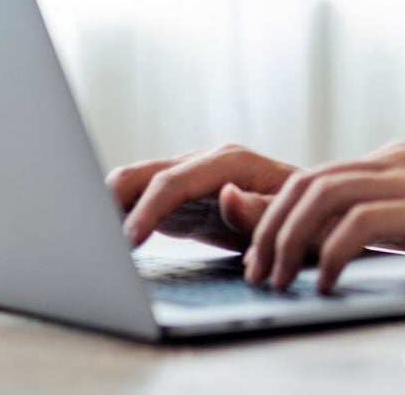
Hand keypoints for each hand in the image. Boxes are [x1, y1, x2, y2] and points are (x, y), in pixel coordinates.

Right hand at [109, 143, 299, 249]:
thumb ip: (260, 210)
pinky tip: (104, 241)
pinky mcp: (183, 200)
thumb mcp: (293, 217)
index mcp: (230, 161)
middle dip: (111, 200)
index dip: (146, 210)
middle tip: (91, 239)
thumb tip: (226, 196)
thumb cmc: (308, 216)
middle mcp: (205, 163)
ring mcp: (190, 178)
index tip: (126, 242)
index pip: (173, 181)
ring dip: (109, 206)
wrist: (316, 215)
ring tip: (89, 239)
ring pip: (136, 183)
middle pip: (143, 173)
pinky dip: (120, 216)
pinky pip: (143, 201)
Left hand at [244, 140, 404, 293]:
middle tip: (257, 272)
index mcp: (397, 160)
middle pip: (308, 182)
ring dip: (289, 241)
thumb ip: (391, 215)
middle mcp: (400, 160)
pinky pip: (359, 222)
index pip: (315, 177)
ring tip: (280, 279)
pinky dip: (331, 253)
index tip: (261, 257)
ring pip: (323, 195)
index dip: (276, 216)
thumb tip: (338, 241)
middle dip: (269, 228)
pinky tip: (327, 282)